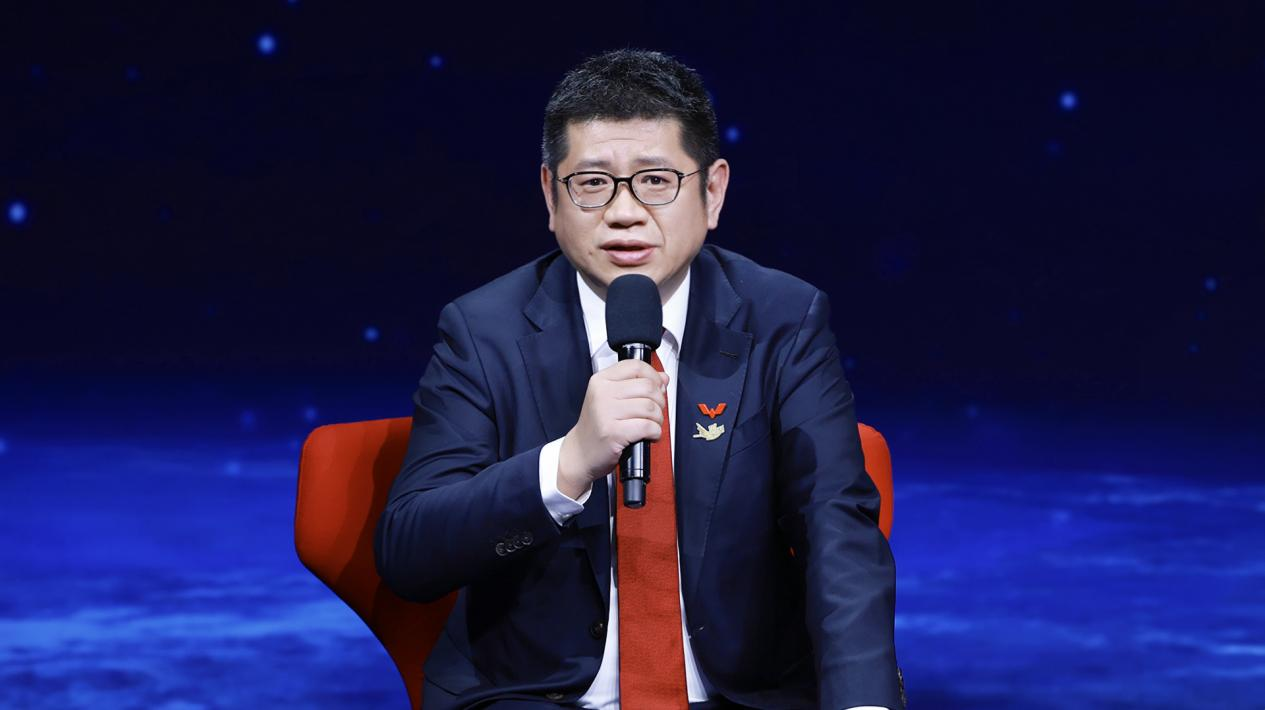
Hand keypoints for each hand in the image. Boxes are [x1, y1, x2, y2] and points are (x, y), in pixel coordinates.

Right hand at [557, 359, 668, 498]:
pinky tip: (649, 435)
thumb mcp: (611, 398)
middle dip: (659, 401)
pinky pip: (647, 426)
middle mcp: (602, 393)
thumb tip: (663, 378)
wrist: (581, 452)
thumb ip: (636, 384)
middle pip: (648, 387)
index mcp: (601, 380)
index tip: (657, 388)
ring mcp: (606, 413)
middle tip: (655, 412)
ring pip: (650, 407)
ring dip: (658, 419)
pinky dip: (655, 432)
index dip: (653, 376)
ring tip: (652, 425)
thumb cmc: (598, 426)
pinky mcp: (613, 433)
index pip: (636, 366)